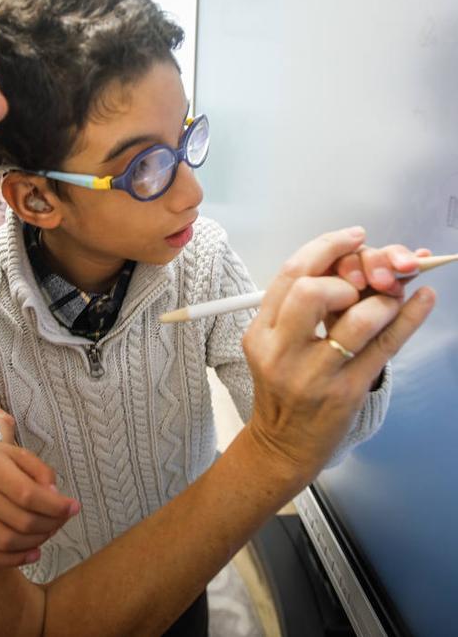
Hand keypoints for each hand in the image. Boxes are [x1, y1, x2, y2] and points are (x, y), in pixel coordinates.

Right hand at [0, 440, 79, 566]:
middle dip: (50, 524)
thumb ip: (41, 472)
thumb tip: (56, 498)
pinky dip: (14, 560)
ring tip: (49, 531)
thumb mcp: (19, 453)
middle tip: (62, 519)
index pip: (28, 495)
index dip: (55, 506)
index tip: (73, 507)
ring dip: (36, 541)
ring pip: (7, 542)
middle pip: (21, 521)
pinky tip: (33, 553)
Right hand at [242, 227, 434, 485]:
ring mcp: (314, 374)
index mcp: (262, 331)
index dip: (327, 247)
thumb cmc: (283, 390)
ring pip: (356, 318)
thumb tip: (356, 263)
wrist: (282, 445)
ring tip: (392, 295)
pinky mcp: (346, 392)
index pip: (291, 274)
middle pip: (312, 289)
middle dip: (350, 272)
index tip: (354, 238)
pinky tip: (423, 299)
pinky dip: (410, 316)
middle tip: (368, 277)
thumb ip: (301, 307)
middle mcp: (282, 351)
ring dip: (383, 297)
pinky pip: (385, 346)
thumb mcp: (275, 344)